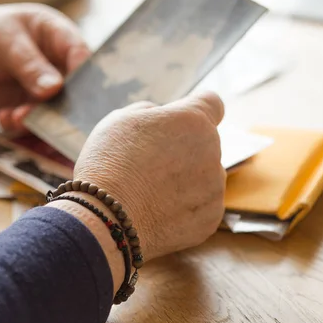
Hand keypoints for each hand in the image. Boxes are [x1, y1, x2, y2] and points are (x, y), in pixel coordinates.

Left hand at [0, 4, 89, 130]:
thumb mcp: (3, 43)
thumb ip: (30, 66)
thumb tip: (55, 89)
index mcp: (54, 33)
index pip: (79, 52)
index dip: (83, 73)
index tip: (75, 92)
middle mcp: (54, 61)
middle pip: (73, 87)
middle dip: (60, 104)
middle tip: (47, 116)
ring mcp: (42, 86)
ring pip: (54, 109)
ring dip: (38, 118)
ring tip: (15, 117)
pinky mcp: (27, 105)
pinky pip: (35, 122)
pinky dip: (21, 124)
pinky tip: (4, 117)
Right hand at [72, 91, 225, 260]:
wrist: (108, 218)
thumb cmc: (110, 163)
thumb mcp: (121, 120)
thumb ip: (151, 112)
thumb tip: (161, 118)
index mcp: (193, 121)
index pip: (212, 103)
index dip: (196, 109)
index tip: (183, 120)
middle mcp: (213, 151)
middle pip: (203, 144)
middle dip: (182, 150)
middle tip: (148, 164)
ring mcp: (215, 188)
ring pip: (204, 178)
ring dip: (184, 181)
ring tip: (149, 193)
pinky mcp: (211, 219)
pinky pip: (200, 208)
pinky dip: (183, 209)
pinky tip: (156, 212)